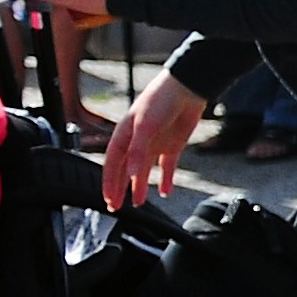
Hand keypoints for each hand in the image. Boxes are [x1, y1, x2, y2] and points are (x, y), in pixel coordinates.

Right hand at [102, 71, 204, 209]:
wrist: (187, 89)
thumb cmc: (160, 101)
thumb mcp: (145, 126)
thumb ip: (137, 152)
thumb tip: (130, 175)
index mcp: (124, 135)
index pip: (112, 163)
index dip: (109, 182)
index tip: (108, 198)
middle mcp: (137, 142)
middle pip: (124, 170)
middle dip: (119, 188)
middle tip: (116, 206)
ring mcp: (154, 144)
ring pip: (143, 171)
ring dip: (139, 187)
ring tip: (137, 203)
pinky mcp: (172, 145)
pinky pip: (166, 167)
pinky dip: (165, 179)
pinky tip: (165, 192)